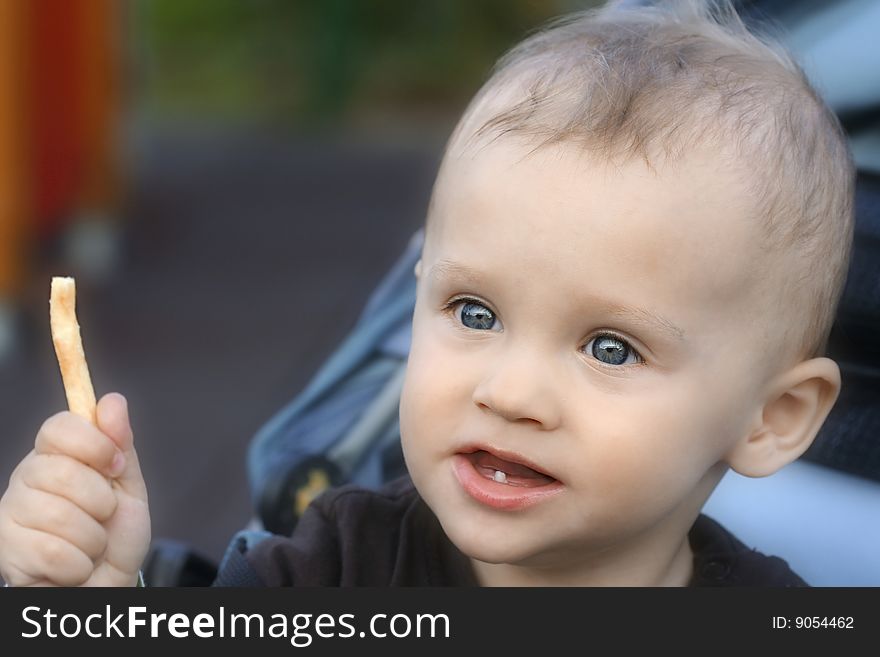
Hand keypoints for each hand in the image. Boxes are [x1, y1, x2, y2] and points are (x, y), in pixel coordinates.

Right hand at [0, 393, 150, 585]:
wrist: (107, 584)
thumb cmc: (115, 534)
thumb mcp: (128, 485)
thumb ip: (120, 444)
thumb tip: (113, 399)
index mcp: (55, 456)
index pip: (59, 427)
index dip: (95, 444)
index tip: (115, 466)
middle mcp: (25, 479)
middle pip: (61, 472)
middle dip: (100, 501)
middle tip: (104, 515)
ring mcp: (11, 514)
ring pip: (59, 516)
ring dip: (93, 537)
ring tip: (90, 543)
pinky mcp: (6, 551)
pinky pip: (54, 553)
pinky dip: (79, 564)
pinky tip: (76, 566)